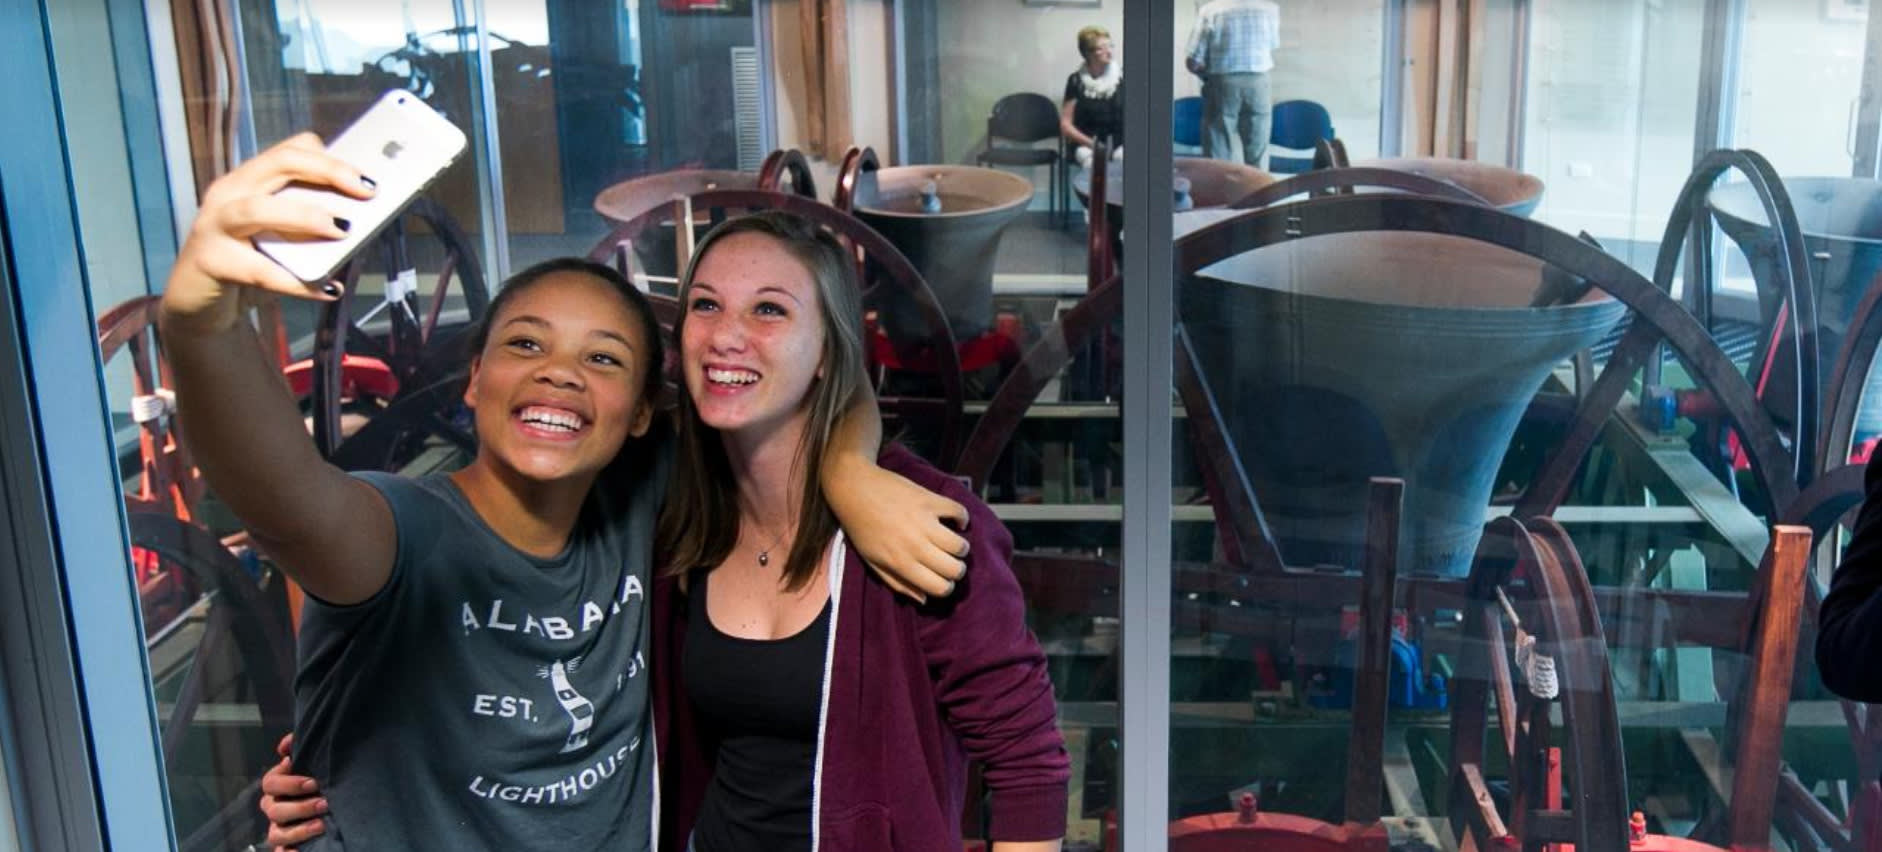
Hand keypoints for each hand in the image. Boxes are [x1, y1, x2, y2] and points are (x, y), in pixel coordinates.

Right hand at [161, 133, 372, 337]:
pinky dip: (298, 283)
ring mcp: (213, 225)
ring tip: (341, 229)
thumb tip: (358, 221)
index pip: (289, 152)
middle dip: (327, 172)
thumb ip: (307, 223)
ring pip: (257, 209)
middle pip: (279, 164)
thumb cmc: (246, 264)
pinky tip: (327, 289)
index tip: (368, 176)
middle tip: (366, 192)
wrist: (197, 304)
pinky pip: (259, 271)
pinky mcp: (209, 261)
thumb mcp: (278, 237)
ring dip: (304, 216)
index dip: (330, 158)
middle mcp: (229, 194)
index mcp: (248, 181)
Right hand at [258, 733, 327, 850]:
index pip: (270, 783)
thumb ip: (298, 746)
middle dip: (300, 807)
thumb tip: (284, 746)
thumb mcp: (312, 758)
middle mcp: (274, 807)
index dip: (289, 783)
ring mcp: (279, 828)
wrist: (332, 798)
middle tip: (324, 803)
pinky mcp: (287, 845)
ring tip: (322, 824)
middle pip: (274, 810)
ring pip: (277, 833)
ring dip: (299, 830)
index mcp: (277, 786)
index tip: (313, 782)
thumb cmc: (318, 775)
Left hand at [828, 460, 970, 601]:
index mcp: (901, 563)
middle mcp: (915, 545)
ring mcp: (924, 522)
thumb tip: (924, 599)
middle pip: (955, 569)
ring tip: (952, 543)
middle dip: (957, 570)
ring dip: (961, 548)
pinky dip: (962, 518)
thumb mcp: (873, 562)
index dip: (946, 587)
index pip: (939, 587)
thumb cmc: (861, 529)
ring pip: (960, 545)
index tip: (943, 579)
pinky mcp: (929, 500)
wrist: (854, 489)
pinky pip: (959, 512)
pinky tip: (955, 522)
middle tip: (950, 562)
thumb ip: (898, 584)